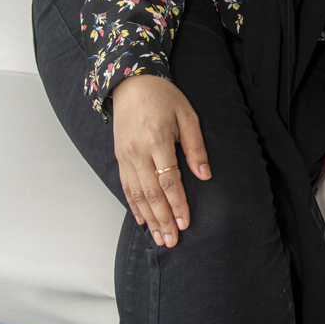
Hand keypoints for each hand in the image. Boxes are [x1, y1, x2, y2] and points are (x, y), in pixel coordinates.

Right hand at [111, 73, 210, 246]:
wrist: (131, 82)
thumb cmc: (164, 97)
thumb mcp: (187, 116)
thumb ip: (196, 147)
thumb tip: (205, 175)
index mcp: (157, 140)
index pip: (168, 180)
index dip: (177, 204)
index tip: (186, 223)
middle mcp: (138, 151)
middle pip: (151, 193)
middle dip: (163, 219)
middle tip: (172, 241)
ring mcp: (126, 156)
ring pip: (137, 194)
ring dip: (149, 219)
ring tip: (159, 238)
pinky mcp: (120, 157)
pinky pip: (126, 186)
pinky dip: (134, 206)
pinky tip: (142, 220)